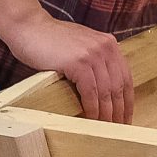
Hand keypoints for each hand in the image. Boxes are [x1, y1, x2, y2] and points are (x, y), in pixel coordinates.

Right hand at [4, 11, 134, 122]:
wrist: (28, 27)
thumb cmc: (50, 41)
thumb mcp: (81, 47)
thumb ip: (94, 62)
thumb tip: (103, 92)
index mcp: (109, 44)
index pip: (125, 78)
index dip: (127, 100)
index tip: (126, 117)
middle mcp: (105, 47)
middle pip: (119, 86)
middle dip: (120, 111)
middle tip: (119, 128)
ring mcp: (92, 54)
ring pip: (106, 91)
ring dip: (107, 114)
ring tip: (106, 129)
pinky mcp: (78, 62)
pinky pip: (90, 92)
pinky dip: (92, 108)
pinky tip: (91, 119)